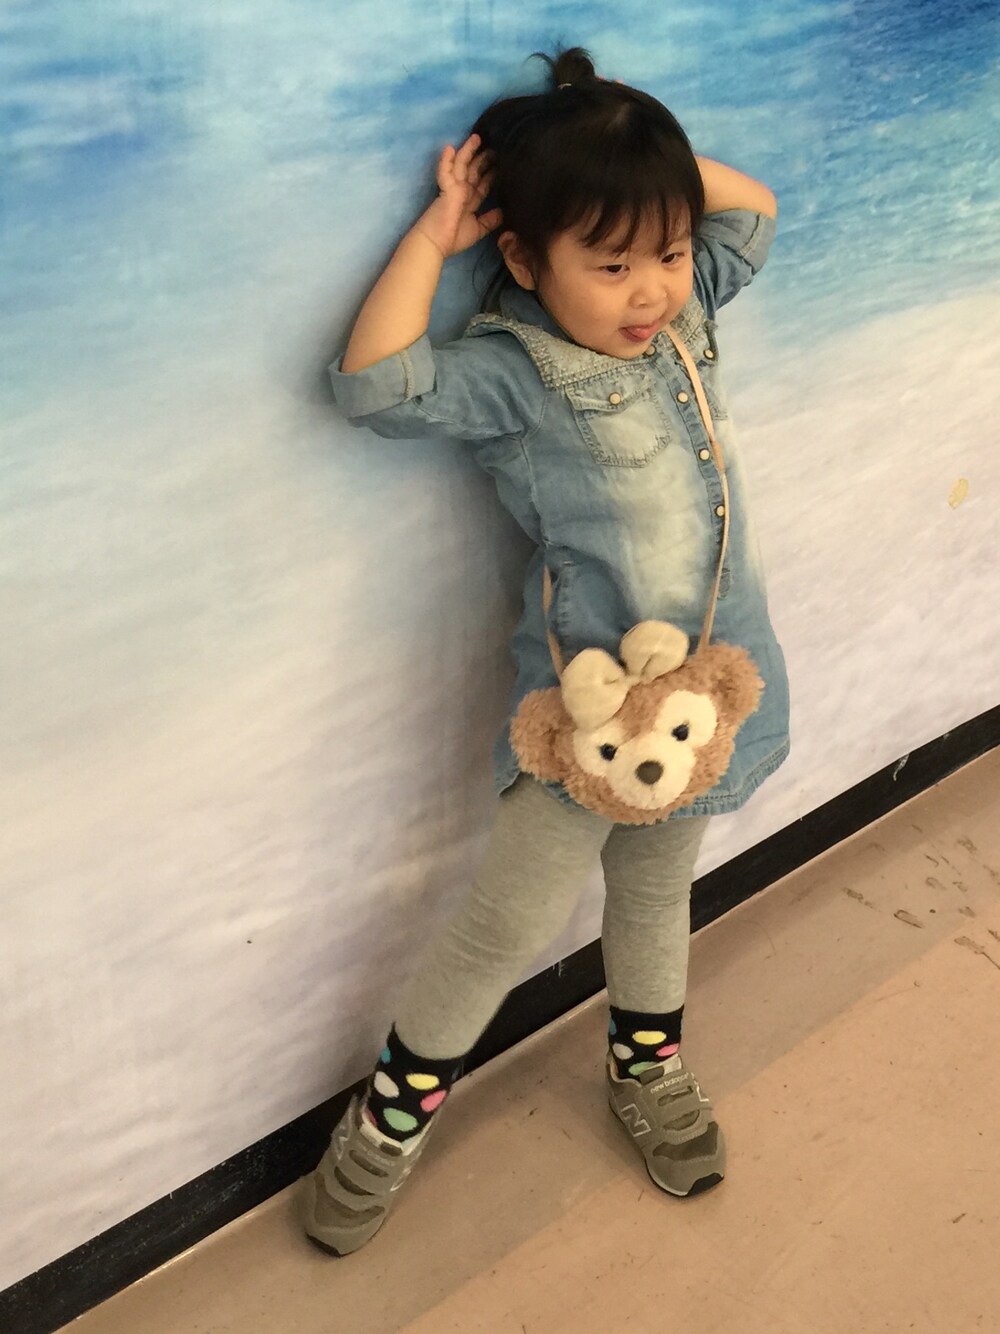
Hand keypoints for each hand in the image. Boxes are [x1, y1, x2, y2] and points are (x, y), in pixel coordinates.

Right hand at [412, 133, 502, 258]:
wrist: (436, 245)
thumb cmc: (454, 239)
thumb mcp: (478, 229)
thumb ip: (490, 220)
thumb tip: (503, 212)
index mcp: (470, 201)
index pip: (482, 184)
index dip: (491, 174)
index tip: (501, 163)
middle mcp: (462, 192)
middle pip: (473, 171)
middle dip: (483, 158)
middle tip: (494, 145)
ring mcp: (453, 189)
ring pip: (462, 166)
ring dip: (468, 151)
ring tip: (477, 137)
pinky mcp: (445, 189)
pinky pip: (446, 172)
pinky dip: (447, 160)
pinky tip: (449, 148)